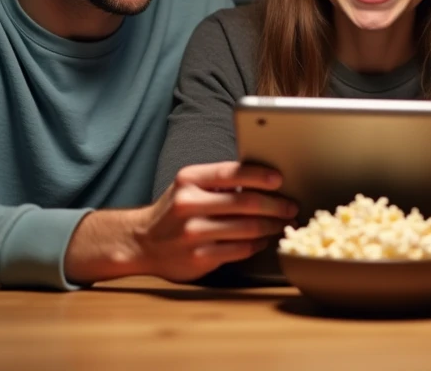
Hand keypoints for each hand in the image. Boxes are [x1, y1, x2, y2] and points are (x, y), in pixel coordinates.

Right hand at [65, 161, 295, 284]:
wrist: (140, 242)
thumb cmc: (173, 211)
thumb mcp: (188, 186)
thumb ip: (219, 181)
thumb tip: (263, 179)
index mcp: (189, 180)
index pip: (232, 172)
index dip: (260, 176)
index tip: (280, 180)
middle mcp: (188, 204)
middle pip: (246, 202)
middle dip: (276, 205)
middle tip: (291, 206)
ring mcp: (193, 233)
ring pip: (247, 228)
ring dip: (272, 226)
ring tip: (283, 223)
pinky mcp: (199, 257)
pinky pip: (240, 249)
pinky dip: (258, 244)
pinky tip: (264, 240)